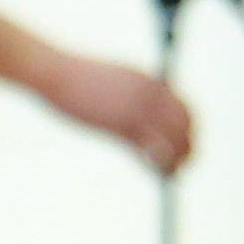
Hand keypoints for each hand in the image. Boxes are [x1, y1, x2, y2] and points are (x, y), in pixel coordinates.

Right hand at [40, 54, 194, 172]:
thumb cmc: (77, 76)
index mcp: (151, 81)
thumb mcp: (116, 78)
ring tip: (174, 172)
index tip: (188, 141)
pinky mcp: (122, 125)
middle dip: (188, 145)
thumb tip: (140, 111)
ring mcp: (139, 110)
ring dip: (177, 158)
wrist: (54, 71)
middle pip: (184, 125)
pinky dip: (156, 163)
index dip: (189, 128)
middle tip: (186, 161)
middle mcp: (151, 94)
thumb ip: (134, 92)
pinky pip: (150, 149)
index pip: (185, 108)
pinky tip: (156, 172)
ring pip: (173, 140)